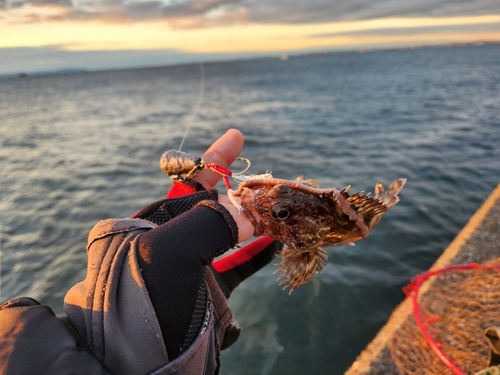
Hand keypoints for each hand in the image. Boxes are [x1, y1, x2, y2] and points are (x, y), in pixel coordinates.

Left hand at [133, 129, 281, 359]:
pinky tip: (277, 247)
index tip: (237, 136)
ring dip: (259, 225)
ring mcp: (189, 271)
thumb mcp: (168, 255)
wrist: (139, 372)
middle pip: (216, 209)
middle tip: (277, 183)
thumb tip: (247, 211)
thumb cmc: (142, 307)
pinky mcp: (208, 298)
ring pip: (232, 238)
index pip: (186, 183)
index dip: (215, 160)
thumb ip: (210, 224)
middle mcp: (169, 245)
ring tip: (285, 211)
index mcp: (148, 228)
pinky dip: (258, 257)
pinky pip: (238, 270)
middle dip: (246, 195)